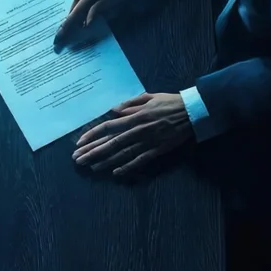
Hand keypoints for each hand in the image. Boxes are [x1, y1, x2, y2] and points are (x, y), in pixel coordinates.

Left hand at [73, 92, 191, 175]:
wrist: (193, 112)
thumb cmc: (170, 102)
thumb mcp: (149, 97)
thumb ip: (130, 103)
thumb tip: (113, 110)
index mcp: (134, 116)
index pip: (107, 127)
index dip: (92, 135)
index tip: (80, 142)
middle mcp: (137, 130)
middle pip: (110, 143)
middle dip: (92, 151)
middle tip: (77, 159)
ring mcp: (147, 142)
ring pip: (122, 154)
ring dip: (105, 161)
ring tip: (91, 167)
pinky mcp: (157, 150)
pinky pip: (139, 160)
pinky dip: (127, 167)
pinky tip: (115, 172)